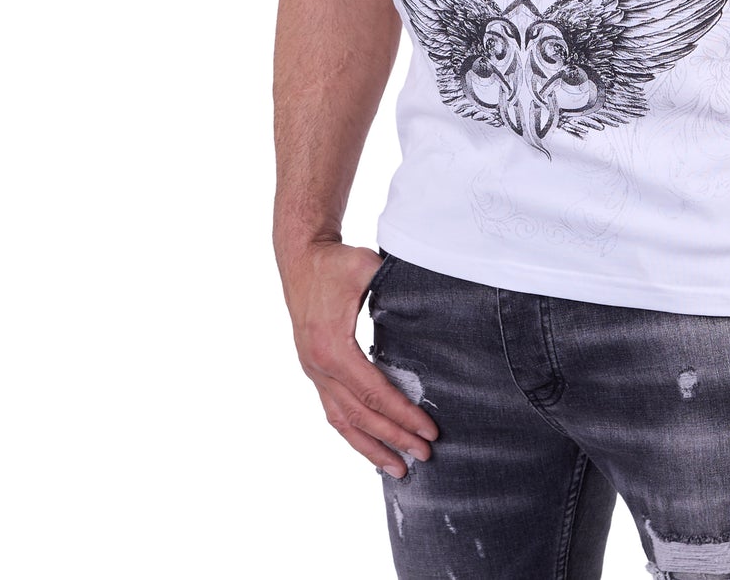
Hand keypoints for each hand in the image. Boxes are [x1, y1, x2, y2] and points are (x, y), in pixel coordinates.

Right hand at [279, 239, 439, 476]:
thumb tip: (425, 298)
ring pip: (343, 422)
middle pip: (360, 414)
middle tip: (425, 454)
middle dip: (394, 437)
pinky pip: (334, 411)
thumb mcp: (365, 266)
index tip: (428, 429)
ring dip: (371, 447)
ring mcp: (314, 373)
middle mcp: (319, 367)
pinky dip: (353, 433)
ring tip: (399, 469)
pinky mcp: (315, 372)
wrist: (301, 259)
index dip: (402, 413)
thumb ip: (392, 285)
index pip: (373, 391)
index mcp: (332, 347)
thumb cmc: (335, 263)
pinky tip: (372, 446)